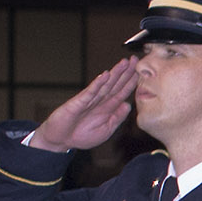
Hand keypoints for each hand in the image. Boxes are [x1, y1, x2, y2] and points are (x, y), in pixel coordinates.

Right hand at [24, 59, 139, 153]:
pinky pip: (89, 92)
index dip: (131, 82)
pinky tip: (105, 75)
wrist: (61, 141)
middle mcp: (99, 101)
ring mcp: (88, 101)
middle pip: (115, 84)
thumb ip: (117, 117)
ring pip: (104, 85)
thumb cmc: (81, 136)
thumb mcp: (106, 129)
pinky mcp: (77, 103)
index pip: (121, 92)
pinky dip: (97, 84)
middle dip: (125, 72)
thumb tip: (128, 105)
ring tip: (124, 63)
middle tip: (135, 60)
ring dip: (114, 73)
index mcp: (107, 108)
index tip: (141, 72)